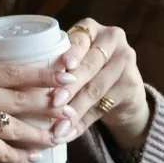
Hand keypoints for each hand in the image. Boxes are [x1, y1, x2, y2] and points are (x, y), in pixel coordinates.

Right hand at [0, 53, 72, 162]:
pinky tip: (37, 155)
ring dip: (43, 130)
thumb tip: (14, 91)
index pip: (8, 69)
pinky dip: (24, 154)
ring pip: (18, 123)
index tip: (63, 73)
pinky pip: (10, 148)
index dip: (40, 72)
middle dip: (49, 99)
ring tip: (60, 133)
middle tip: (70, 104)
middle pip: (18, 93)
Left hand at [51, 18, 150, 150]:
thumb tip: (31, 89)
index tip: (65, 65)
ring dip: (76, 110)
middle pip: (90, 65)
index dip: (72, 52)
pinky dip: (83, 123)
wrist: (123, 89)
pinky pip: (102, 107)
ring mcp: (126, 62)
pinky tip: (69, 133)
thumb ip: (59, 68)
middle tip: (54, 102)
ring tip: (58, 126)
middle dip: (71, 86)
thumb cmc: (86, 72)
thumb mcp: (74, 61)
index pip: (80, 39)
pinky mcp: (132, 85)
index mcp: (92, 29)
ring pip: (96, 89)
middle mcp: (112, 40)